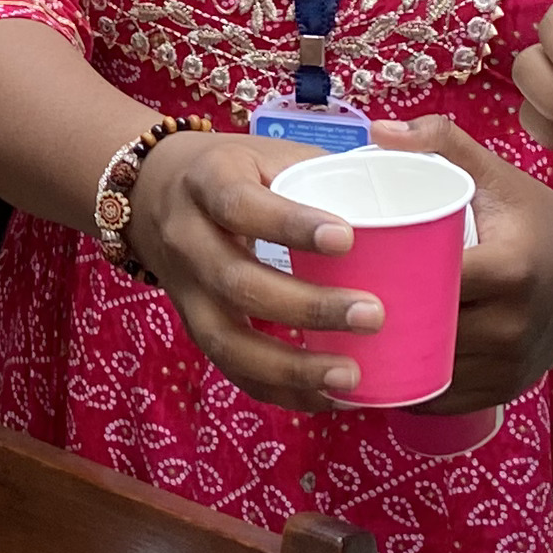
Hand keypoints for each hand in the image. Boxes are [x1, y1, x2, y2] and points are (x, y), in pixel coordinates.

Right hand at [123, 131, 381, 409]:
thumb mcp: (266, 153)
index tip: (347, 238)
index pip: (241, 204)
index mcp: (207, 182)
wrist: (149, 194)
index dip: (291, 224)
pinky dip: (281, 389)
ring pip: (228, 340)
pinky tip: (327, 398)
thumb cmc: (232, 170)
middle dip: (308, 307)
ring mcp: (184, 291)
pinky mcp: (193, 327)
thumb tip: (403, 199)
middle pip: (238, 282)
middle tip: (373, 315)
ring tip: (351, 377)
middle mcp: (187, 239)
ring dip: (292, 366)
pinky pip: (232, 369)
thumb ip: (324, 174)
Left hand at [358, 115, 552, 406]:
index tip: (341, 270)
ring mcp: (513, 361)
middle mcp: (514, 322)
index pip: (431, 281)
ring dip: (389, 364)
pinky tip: (380, 374)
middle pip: (425, 331)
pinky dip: (414, 389)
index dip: (382, 280)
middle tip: (330, 308)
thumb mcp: (497, 175)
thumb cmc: (537, 217)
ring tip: (343, 342)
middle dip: (376, 325)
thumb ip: (442, 143)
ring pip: (432, 372)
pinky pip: (449, 398)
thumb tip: (376, 129)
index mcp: (509, 269)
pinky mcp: (511, 387)